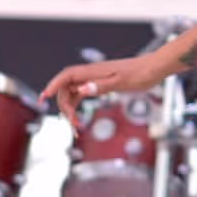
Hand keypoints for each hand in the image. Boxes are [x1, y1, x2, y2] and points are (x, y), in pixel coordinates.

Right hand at [40, 53, 169, 128]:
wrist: (153, 69)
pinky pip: (82, 94)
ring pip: (73, 93)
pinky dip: (78, 106)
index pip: (67, 76)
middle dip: (65, 106)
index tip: (44, 97)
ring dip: (70, 109)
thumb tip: (82, 91)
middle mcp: (91, 73)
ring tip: (76, 128)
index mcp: (93, 71)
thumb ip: (101, 86)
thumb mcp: (121, 82)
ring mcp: (95, 78)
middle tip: (74, 125)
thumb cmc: (139, 74)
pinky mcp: (100, 83)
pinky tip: (79, 119)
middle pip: (66, 88)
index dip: (53, 85)